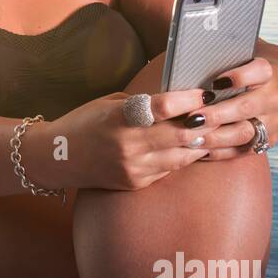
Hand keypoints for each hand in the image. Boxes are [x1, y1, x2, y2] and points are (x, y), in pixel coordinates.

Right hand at [45, 86, 214, 191]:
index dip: (188, 100)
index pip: (162, 107)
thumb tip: (180, 98)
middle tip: (220, 113)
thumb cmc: (85, 123)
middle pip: (179, 134)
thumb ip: (142, 103)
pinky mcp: (135, 182)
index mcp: (119, 117)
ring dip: (199, 142)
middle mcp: (127, 145)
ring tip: (213, 130)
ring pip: (180, 156)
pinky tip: (191, 147)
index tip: (204, 94)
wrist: (58, 158)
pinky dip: (182, 157)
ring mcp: (132, 167)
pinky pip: (168, 170)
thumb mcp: (111, 104)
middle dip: (204, 123)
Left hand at [180, 57, 277, 160]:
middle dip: (217, 114)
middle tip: (192, 119)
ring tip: (192, 138)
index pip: (260, 71)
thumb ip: (217, 66)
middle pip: (247, 107)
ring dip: (216, 137)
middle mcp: (271, 98)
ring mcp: (270, 122)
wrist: (273, 97)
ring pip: (244, 132)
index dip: (240, 76)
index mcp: (265, 74)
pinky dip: (219, 151)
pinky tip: (198, 148)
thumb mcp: (237, 66)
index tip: (216, 82)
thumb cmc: (242, 78)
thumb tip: (183, 71)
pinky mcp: (265, 142)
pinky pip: (241, 150)